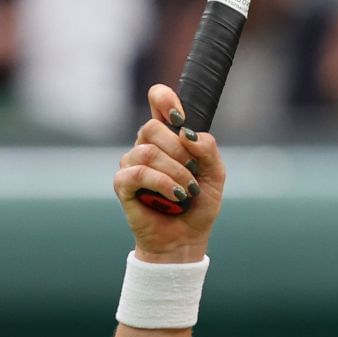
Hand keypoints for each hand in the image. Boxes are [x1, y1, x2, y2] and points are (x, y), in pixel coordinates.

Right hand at [113, 84, 226, 262]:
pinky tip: (175, 196)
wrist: (186, 238)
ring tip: (188, 191)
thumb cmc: (199, 204)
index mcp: (168, 137)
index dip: (164, 98)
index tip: (179, 115)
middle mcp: (146, 146)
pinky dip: (162, 183)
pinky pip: (138, 173)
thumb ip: (208, 149)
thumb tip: (187, 133)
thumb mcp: (215, 174)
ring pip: (147, 151)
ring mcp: (131, 165)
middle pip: (152, 127)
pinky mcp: (123, 185)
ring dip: (175, 172)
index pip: (157, 101)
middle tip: (193, 173)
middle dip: (179, 151)